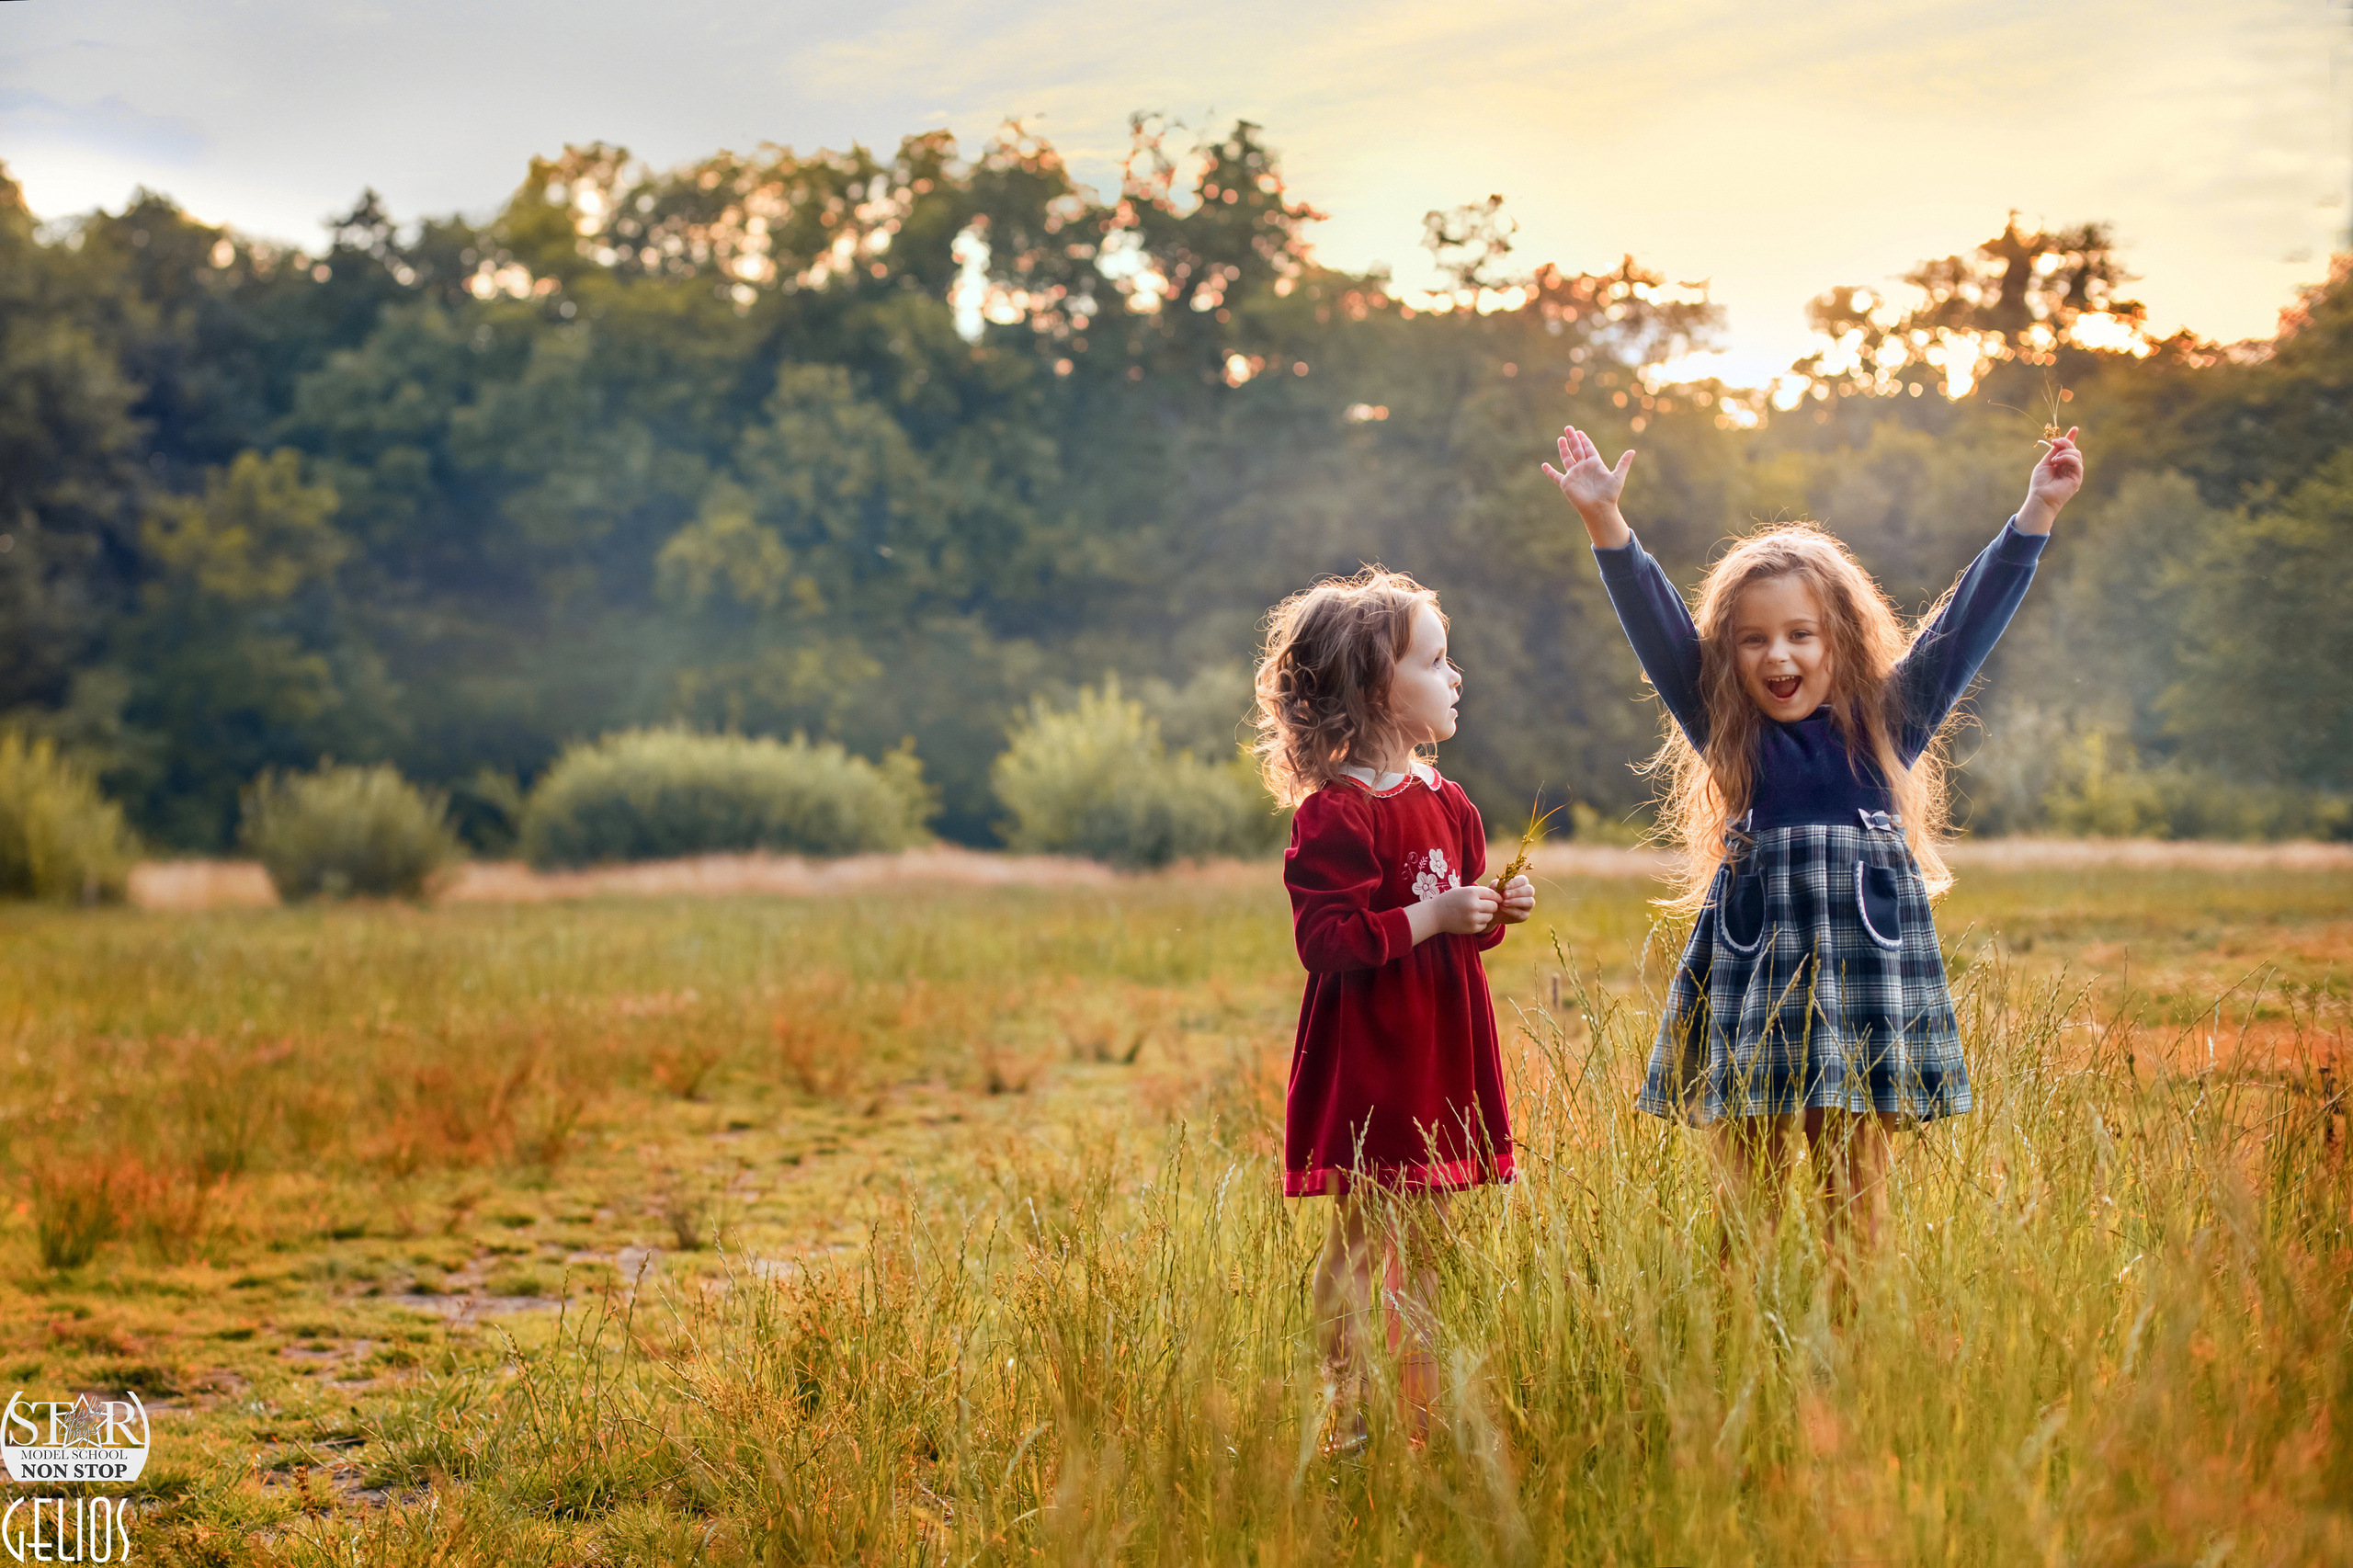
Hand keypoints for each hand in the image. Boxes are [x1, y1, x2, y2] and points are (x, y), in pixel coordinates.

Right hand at [1430, 884, 1501, 935]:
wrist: (1435, 914)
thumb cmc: (1450, 900)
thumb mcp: (1464, 890)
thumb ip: (1480, 892)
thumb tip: (1500, 897)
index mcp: (1472, 892)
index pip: (1493, 894)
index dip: (1496, 897)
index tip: (1495, 899)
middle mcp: (1474, 905)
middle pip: (1494, 906)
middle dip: (1491, 906)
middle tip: (1483, 906)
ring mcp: (1473, 918)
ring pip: (1490, 916)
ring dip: (1485, 915)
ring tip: (1474, 913)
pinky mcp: (1471, 928)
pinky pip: (1484, 925)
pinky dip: (1480, 923)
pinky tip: (1470, 920)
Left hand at [1497, 875, 1534, 924]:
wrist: (1491, 911)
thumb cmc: (1494, 897)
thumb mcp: (1492, 890)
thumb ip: (1495, 885)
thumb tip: (1498, 883)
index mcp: (1521, 883)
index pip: (1523, 880)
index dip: (1515, 883)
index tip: (1505, 887)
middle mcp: (1527, 893)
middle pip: (1529, 890)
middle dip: (1516, 892)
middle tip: (1505, 895)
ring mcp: (1527, 905)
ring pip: (1530, 902)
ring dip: (1516, 901)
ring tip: (1504, 902)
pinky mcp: (1525, 915)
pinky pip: (1523, 913)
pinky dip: (1512, 911)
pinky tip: (1503, 908)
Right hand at [1541, 424, 1634, 547]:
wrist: (1599, 508)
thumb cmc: (1609, 494)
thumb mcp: (1618, 477)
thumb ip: (1623, 463)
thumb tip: (1632, 451)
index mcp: (1595, 464)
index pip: (1588, 449)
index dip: (1584, 440)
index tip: (1579, 432)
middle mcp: (1584, 468)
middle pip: (1577, 450)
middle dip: (1573, 439)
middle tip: (1568, 427)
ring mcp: (1574, 475)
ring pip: (1567, 459)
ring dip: (1563, 449)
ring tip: (1560, 438)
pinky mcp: (1566, 483)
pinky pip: (1556, 476)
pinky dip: (1549, 471)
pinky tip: (1544, 465)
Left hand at [2017, 427, 2082, 534]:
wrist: (2040, 497)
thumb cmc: (2040, 483)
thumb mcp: (2045, 463)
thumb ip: (2054, 452)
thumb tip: (2060, 441)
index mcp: (2061, 464)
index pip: (2069, 449)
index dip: (2071, 439)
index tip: (2075, 429)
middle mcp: (2069, 467)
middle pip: (2073, 449)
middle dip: (2065, 442)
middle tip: (2055, 442)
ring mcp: (2074, 472)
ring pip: (2076, 454)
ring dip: (2064, 452)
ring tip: (2054, 459)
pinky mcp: (2077, 477)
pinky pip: (2076, 462)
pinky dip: (2067, 458)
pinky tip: (2057, 461)